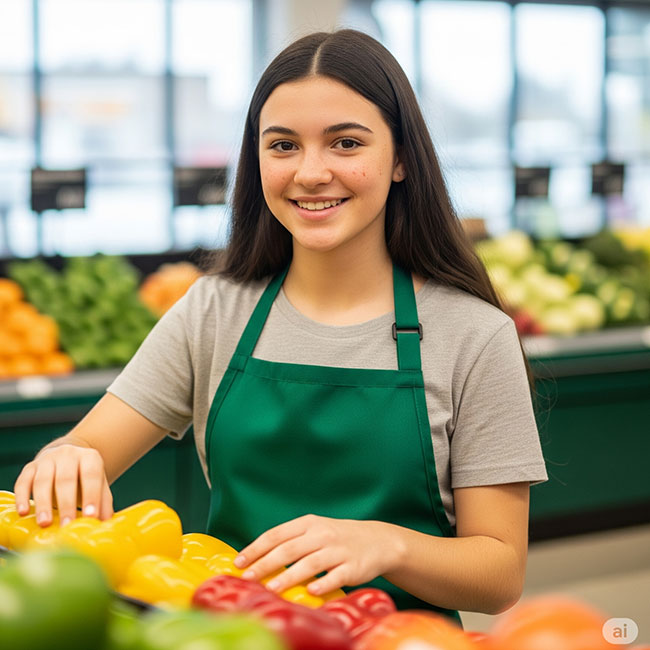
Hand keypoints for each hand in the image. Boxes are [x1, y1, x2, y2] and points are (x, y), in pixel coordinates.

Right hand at [13, 444, 113, 526]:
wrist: (66, 457)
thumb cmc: (85, 477)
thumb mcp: (99, 484)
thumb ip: (103, 501)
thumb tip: (106, 521)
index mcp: (89, 457)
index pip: (91, 475)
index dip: (91, 495)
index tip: (90, 516)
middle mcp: (68, 454)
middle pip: (66, 479)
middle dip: (66, 504)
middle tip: (66, 525)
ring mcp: (47, 459)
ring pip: (43, 481)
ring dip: (43, 504)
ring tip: (45, 524)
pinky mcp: (30, 467)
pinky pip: (23, 481)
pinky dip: (22, 497)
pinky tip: (23, 512)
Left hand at [234, 515, 404, 595]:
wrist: (377, 540)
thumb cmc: (337, 538)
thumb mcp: (314, 530)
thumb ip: (291, 541)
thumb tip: (257, 560)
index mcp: (308, 523)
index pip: (276, 534)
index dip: (256, 548)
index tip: (239, 562)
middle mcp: (322, 534)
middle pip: (288, 549)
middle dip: (264, 564)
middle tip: (247, 578)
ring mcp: (338, 550)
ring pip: (309, 563)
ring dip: (288, 576)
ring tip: (270, 588)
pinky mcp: (353, 567)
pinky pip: (335, 576)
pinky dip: (322, 584)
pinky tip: (310, 592)